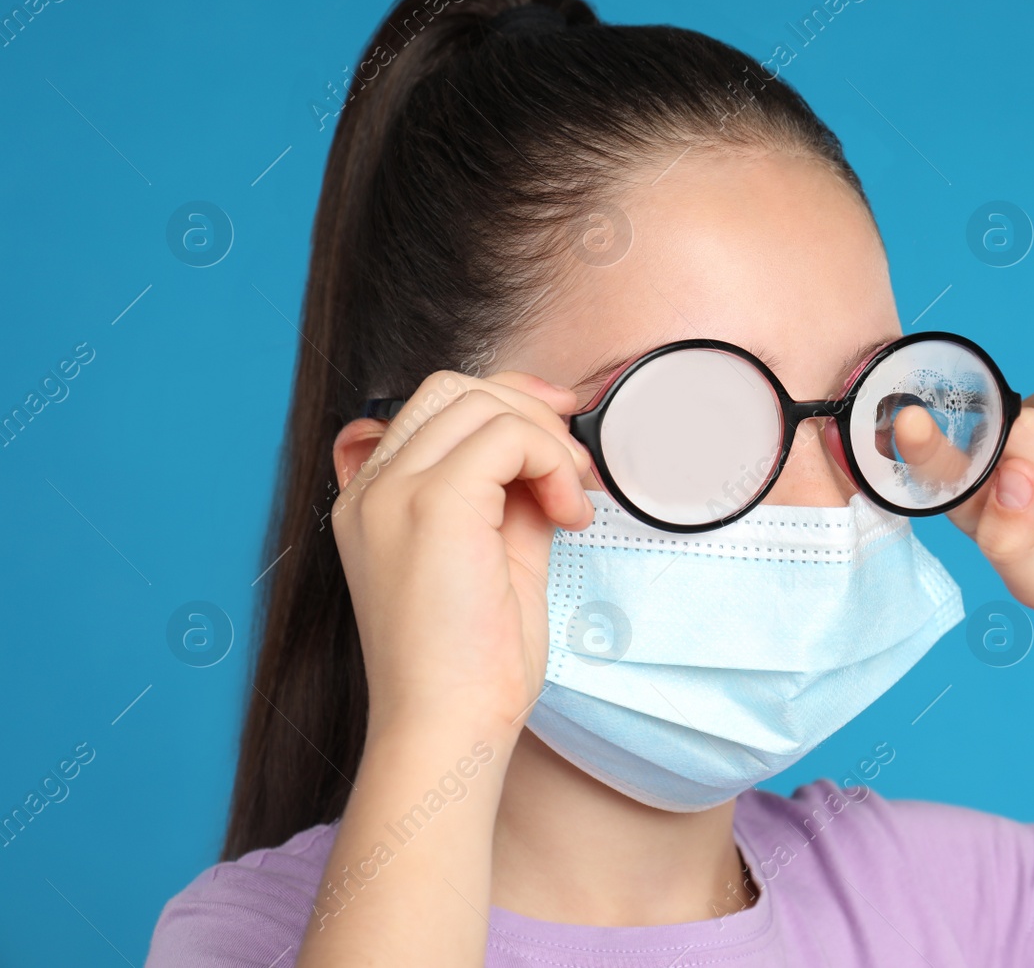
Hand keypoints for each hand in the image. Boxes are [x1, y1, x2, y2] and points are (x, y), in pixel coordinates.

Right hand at [329, 370, 594, 748]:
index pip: (436, 408)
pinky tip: (568, 517)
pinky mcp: (433, 506)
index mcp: (375, 501)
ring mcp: (394, 493)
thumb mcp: (497, 559)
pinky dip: (551, 463)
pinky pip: (506, 437)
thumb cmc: (469, 667)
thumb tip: (549, 458)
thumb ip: (512, 499)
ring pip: (483, 404)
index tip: (559, 441)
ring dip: (548, 443)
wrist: (446, 729)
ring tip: (571, 504)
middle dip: (529, 411)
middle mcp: (372, 489)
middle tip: (576, 468)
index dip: (507, 406)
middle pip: (454, 389)